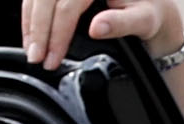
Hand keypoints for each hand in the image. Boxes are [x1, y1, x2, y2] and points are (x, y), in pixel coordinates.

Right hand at [21, 1, 182, 72]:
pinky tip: (31, 32)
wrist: (152, 7)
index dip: (57, 32)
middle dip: (39, 29)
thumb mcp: (143, 21)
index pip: (68, 4)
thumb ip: (121, 23)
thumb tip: (97, 28)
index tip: (51, 57)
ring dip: (31, 22)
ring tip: (32, 50)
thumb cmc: (150, 14)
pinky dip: (32, 14)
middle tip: (36, 58)